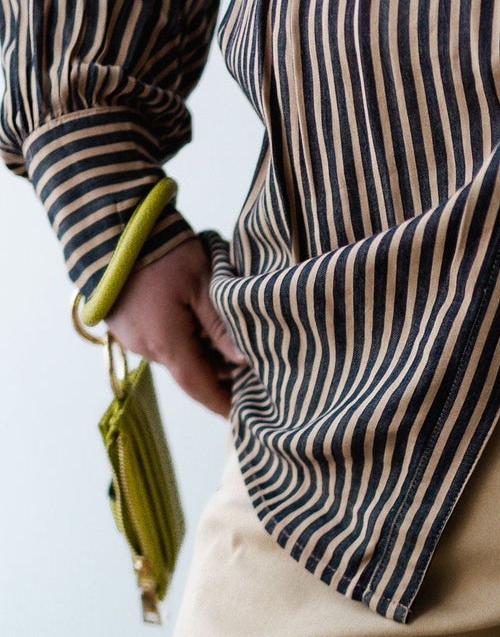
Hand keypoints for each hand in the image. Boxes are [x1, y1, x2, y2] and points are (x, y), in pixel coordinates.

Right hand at [104, 236, 244, 416]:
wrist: (110, 221)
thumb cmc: (162, 249)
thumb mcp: (204, 283)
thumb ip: (222, 326)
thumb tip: (244, 361)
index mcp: (166, 343)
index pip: (200, 387)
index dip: (223, 403)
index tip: (244, 415)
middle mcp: (145, 346)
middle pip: (190, 370)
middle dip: (219, 372)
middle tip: (251, 365)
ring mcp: (131, 334)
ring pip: (174, 353)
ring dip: (201, 350)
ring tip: (229, 336)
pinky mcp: (124, 320)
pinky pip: (158, 338)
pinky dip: (182, 336)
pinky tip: (199, 318)